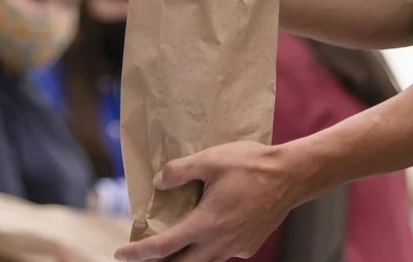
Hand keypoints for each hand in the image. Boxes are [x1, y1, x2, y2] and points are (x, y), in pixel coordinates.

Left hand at [113, 142, 307, 261]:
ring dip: (184, 259)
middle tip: (141, 257)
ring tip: (170, 248)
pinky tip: (206, 232)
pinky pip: (222, 253)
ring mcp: (237, 247)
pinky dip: (207, 249)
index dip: (139, 252)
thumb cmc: (251, 165)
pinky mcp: (250, 245)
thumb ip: (180, 171)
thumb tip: (158, 183)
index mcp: (206, 223)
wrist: (292, 176)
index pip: (163, 246)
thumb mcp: (211, 159)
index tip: (120, 253)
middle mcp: (220, 242)